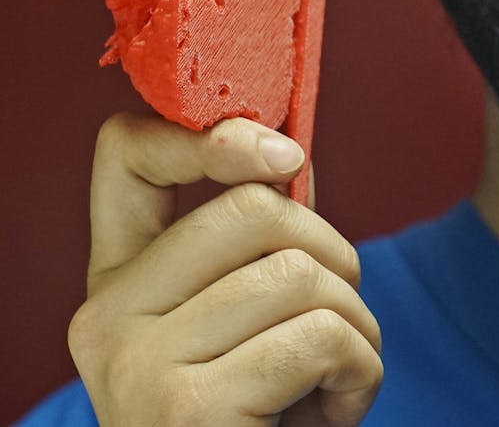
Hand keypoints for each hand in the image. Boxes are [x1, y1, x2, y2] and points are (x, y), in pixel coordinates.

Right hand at [67, 113, 382, 425]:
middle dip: (338, 258)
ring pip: (303, 273)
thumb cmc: (266, 421)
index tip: (287, 157)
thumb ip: (254, 250)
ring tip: (335, 383)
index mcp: (117, 287)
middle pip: (256, 208)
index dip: (212, 133)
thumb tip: (290, 153)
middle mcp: (105, 320)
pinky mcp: (184, 410)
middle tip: (338, 329)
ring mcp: (135, 366)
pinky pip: (321, 337)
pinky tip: (333, 414)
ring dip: (358, 329)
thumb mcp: (249, 327)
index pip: (125, 156)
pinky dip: (361, 373)